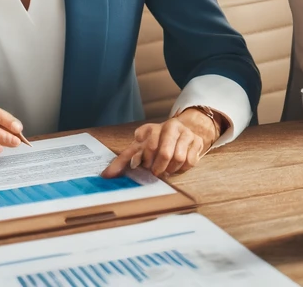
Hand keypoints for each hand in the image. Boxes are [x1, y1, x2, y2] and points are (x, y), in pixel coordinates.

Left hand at [104, 108, 221, 177]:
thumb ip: (121, 162)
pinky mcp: (197, 140)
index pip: (147, 146)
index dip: (146, 161)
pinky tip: (178, 165)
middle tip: (156, 172)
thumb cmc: (154, 145)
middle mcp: (170, 126)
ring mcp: (185, 132)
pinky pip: (190, 161)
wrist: (180, 134)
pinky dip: (183, 168)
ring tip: (167, 168)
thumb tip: (106, 176)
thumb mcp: (137, 151)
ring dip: (171, 168)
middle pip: (165, 153)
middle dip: (159, 167)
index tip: (144, 165)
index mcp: (152, 128)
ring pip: (178, 158)